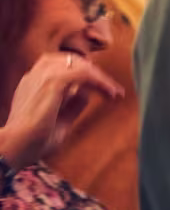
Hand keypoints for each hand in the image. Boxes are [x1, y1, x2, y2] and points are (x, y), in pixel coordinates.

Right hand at [2, 53, 123, 167]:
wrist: (14, 148)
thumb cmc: (33, 142)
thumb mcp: (59, 121)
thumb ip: (72, 106)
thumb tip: (86, 94)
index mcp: (34, 84)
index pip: (63, 67)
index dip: (85, 74)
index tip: (105, 90)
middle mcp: (36, 76)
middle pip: (72, 61)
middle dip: (96, 74)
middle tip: (113, 91)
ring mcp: (42, 77)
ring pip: (79, 64)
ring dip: (100, 77)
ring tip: (114, 92)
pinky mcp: (51, 83)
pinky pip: (82, 72)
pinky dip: (99, 81)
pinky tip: (109, 94)